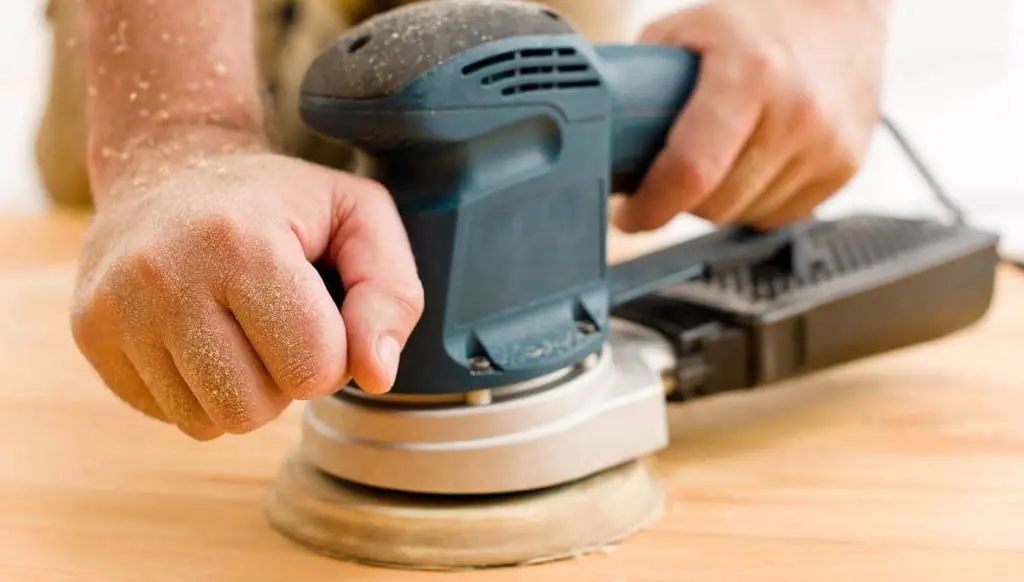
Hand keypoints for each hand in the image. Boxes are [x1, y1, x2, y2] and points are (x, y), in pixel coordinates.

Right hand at [70, 127, 423, 439]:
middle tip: (278, 323)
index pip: (312, 368)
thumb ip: (392, 295)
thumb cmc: (282, 201)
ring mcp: (116, 307)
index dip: (333, 352)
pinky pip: (168, 415)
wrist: (169, 165)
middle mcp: (165, 274)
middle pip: (254, 409)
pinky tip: (200, 334)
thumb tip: (376, 377)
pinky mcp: (90, 332)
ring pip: (208, 423)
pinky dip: (199, 389)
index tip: (318, 309)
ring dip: (242, 390)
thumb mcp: (359, 217)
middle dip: (284, 379)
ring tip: (239, 327)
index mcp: (242, 241)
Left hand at [613, 0, 888, 231]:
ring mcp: (828, 143)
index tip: (631, 215)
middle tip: (670, 176)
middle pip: (715, 204)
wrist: (840, 13)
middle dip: (680, 201)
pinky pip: (779, 215)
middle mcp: (798, 111)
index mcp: (751, 73)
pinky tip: (752, 164)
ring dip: (718, 202)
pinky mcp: (846, 165)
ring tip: (717, 160)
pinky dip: (754, 201)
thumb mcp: (688, 31)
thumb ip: (640, 82)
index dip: (652, 206)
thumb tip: (597, 137)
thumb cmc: (756, 22)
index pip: (692, 170)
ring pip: (744, 216)